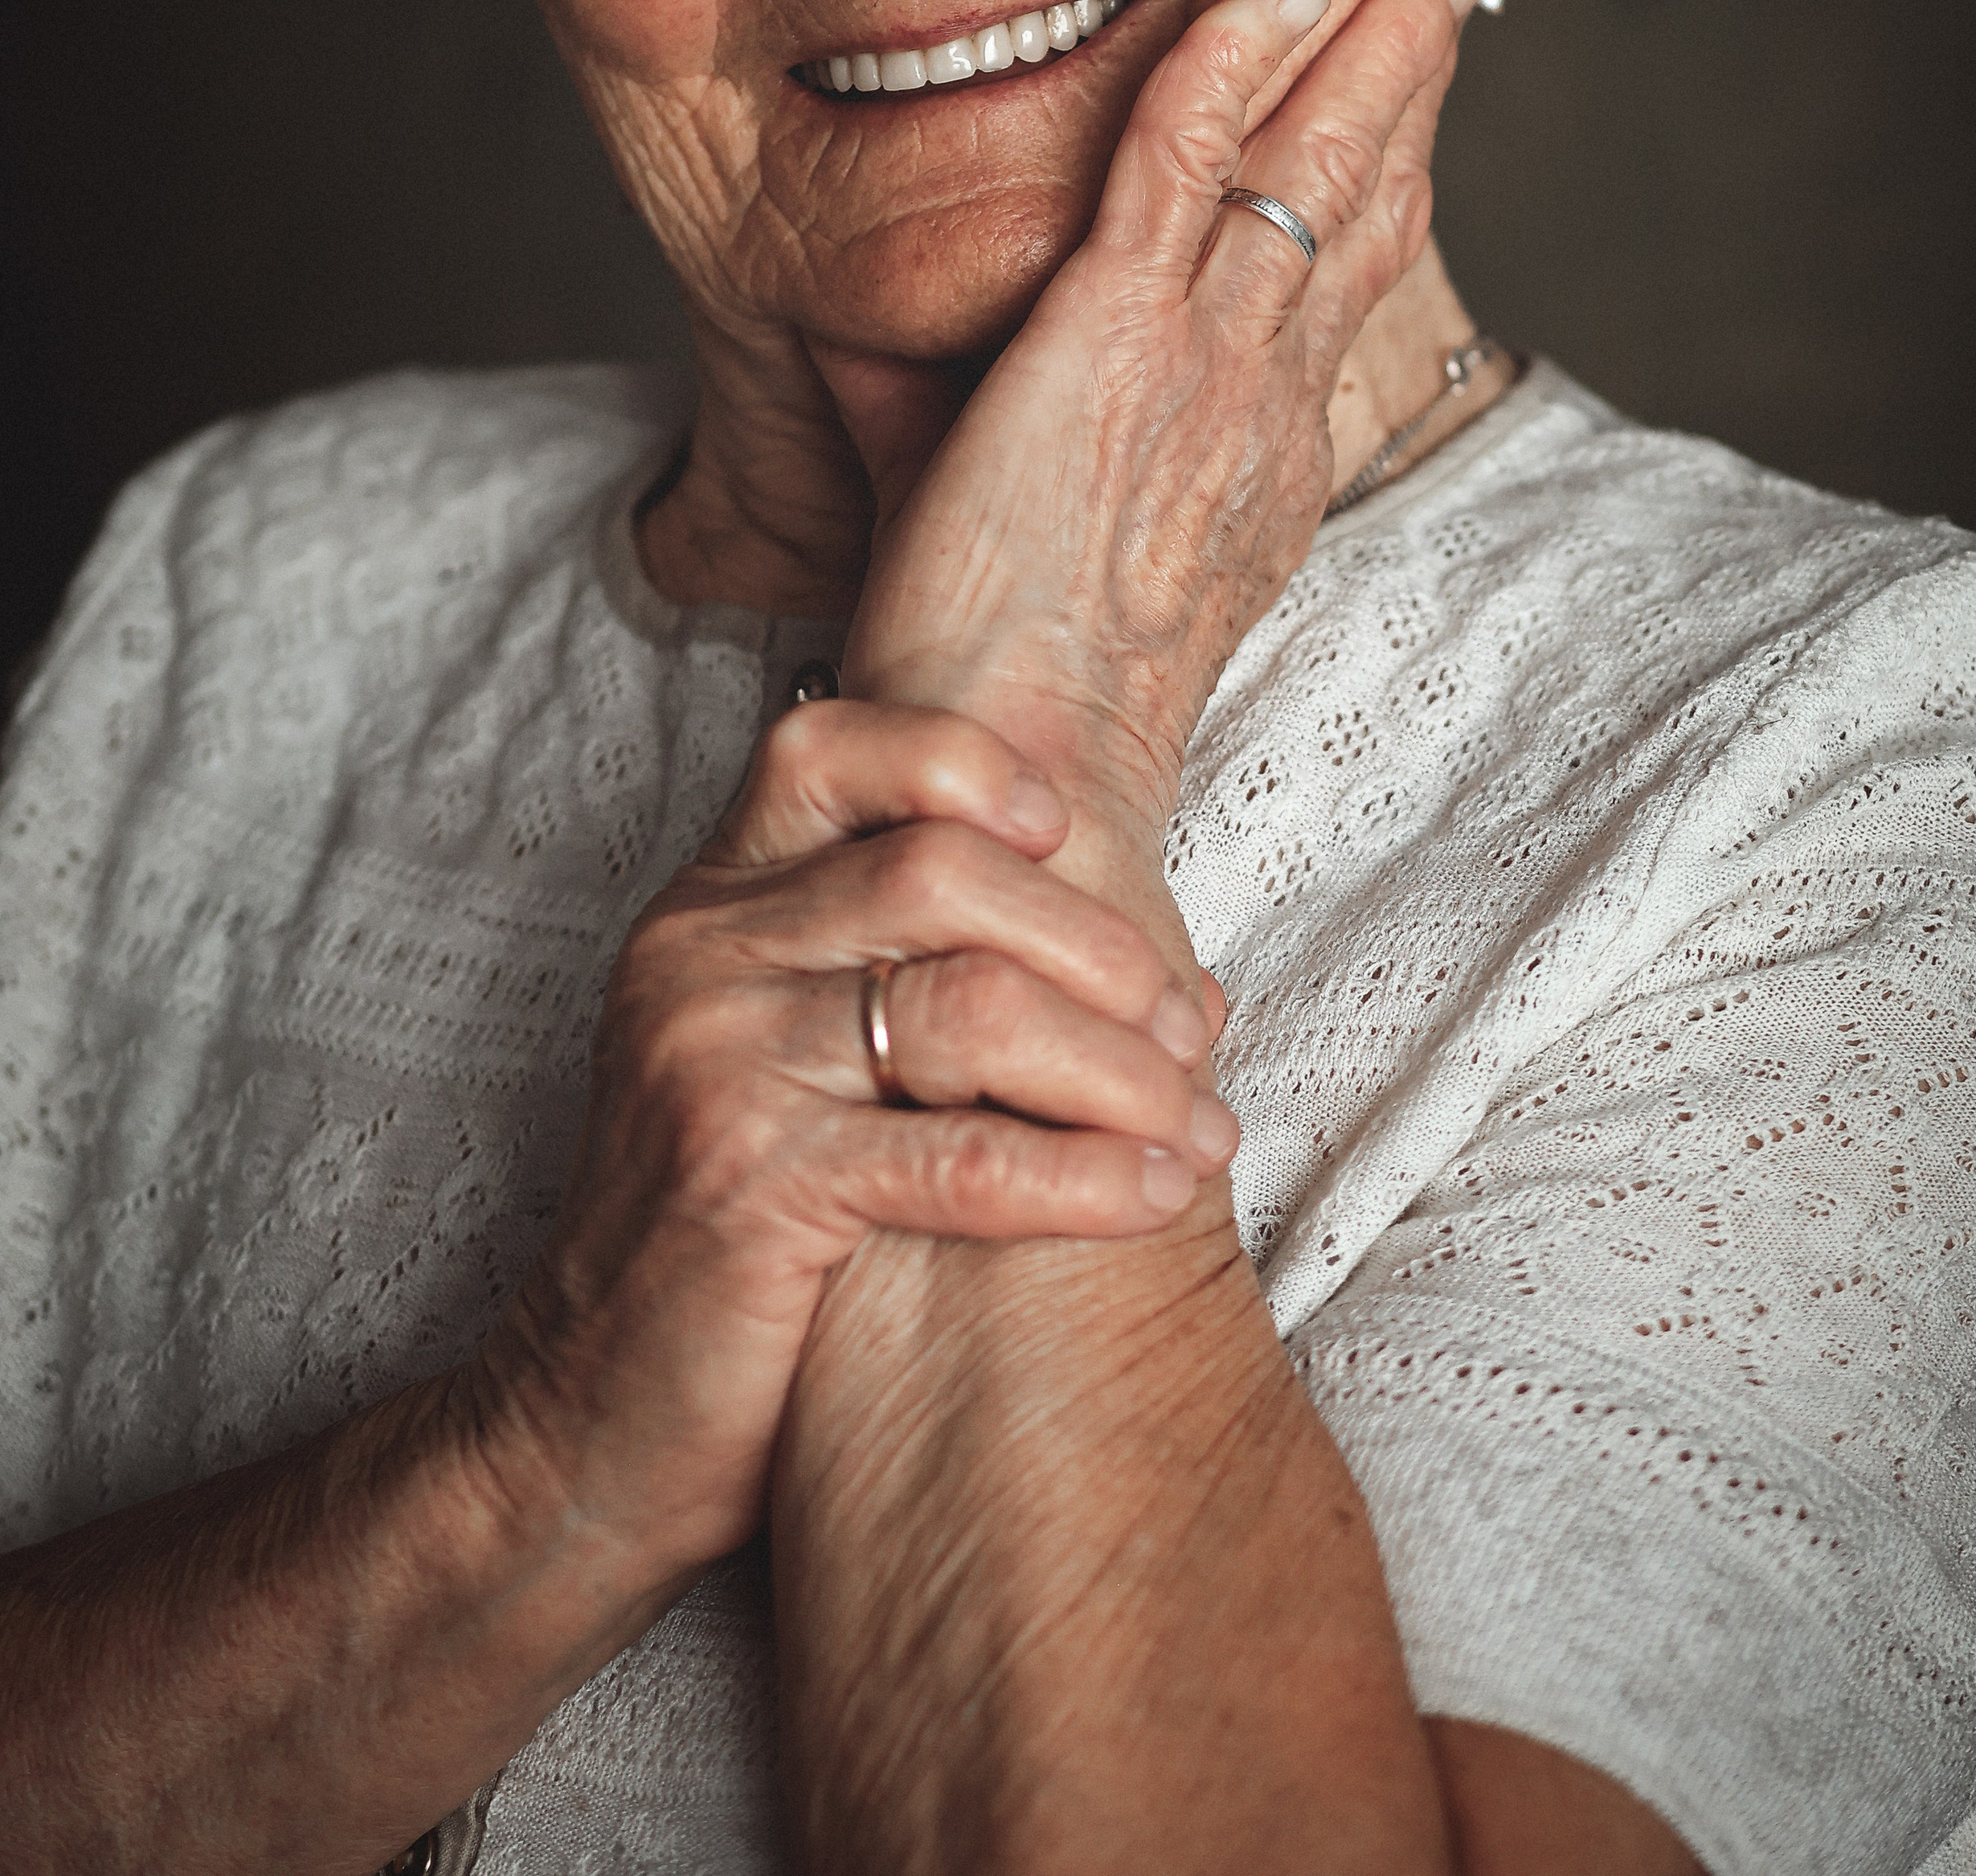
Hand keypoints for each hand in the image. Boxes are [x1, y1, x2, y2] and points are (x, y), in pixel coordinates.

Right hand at [462, 699, 1235, 1595]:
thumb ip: (961, 996)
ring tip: (1196, 1124)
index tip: (1065, 831)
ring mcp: (714, 1062)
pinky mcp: (748, 1185)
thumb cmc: (736, 1245)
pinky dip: (1085, 1174)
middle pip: (939, 866)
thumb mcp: (819, 1081)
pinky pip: (961, 1156)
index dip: (960, 762)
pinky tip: (1156, 1196)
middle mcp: (697, 954)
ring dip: (1116, 1066)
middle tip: (1183, 1028)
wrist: (585, 1424)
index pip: (827, 745)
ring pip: (972, 1005)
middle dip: (1096, 944)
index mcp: (708, 904)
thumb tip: (1195, 988)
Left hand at [832, 0, 1482, 857]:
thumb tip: (880, 369)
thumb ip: (982, 452)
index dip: (1379, 192)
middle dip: (1408, 86)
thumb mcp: (1035, 563)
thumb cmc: (1007, 695)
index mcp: (1259, 466)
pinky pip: (1188, 161)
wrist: (1010, 771)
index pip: (1336, 295)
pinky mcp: (1114, 332)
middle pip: (1357, 208)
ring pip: (1307, 166)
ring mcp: (1201, 362)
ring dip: (1368, 48)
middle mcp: (1260, 403)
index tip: (1403, 119)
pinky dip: (1229, 62)